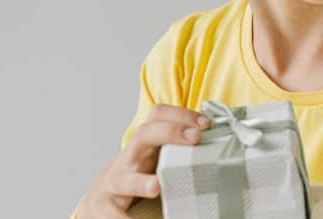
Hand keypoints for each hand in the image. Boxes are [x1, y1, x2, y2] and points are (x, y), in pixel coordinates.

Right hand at [76, 105, 211, 218]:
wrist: (99, 200)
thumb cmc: (136, 177)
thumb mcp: (155, 159)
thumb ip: (178, 151)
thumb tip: (223, 145)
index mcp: (143, 145)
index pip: (156, 116)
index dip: (181, 114)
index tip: (206, 124)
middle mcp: (128, 159)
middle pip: (143, 135)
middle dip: (169, 133)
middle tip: (194, 138)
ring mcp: (114, 183)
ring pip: (124, 179)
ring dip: (140, 182)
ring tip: (155, 187)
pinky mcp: (105, 208)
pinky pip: (114, 215)